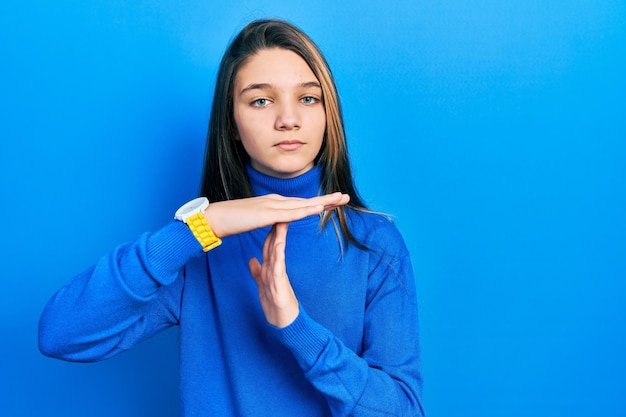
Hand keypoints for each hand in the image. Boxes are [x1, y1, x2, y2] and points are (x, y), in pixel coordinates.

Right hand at [204, 192, 348, 237]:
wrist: (214, 217)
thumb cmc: (231, 220)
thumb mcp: (254, 220)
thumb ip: (265, 219)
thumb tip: (274, 220)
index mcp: (273, 203)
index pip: (300, 203)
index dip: (318, 202)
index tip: (333, 202)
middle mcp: (275, 200)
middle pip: (306, 200)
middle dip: (327, 199)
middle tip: (346, 196)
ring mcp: (271, 205)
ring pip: (302, 204)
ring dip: (322, 201)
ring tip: (340, 199)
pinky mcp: (266, 214)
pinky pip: (290, 213)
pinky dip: (306, 211)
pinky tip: (318, 209)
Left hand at [248, 223, 298, 327]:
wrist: (285, 324)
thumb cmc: (276, 307)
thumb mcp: (262, 286)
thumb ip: (257, 272)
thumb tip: (251, 259)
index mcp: (270, 268)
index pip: (269, 244)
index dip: (268, 229)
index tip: (268, 215)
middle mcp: (275, 269)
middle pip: (274, 244)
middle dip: (276, 227)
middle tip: (279, 210)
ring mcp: (278, 275)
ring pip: (278, 252)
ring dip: (279, 236)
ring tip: (282, 220)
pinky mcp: (280, 284)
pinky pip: (278, 266)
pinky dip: (278, 254)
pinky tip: (278, 243)